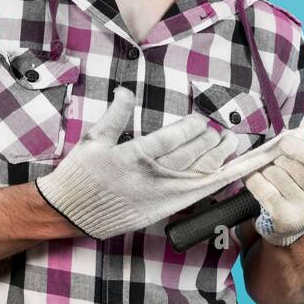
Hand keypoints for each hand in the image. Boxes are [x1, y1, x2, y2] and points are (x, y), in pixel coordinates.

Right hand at [36, 87, 288, 239]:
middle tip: (226, 132)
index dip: (192, 129)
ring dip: (221, 160)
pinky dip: (217, 184)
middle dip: (212, 143)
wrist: (69, 213)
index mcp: (132, 157)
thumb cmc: (79, 175)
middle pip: (191, 157)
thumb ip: (115, 114)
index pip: (172, 139)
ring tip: (235, 146)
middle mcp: (150, 179)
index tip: (201, 121)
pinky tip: (232, 175)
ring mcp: (159, 198)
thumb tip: (125, 90)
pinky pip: (196, 196)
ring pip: (198, 176)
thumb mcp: (93, 139)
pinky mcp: (162, 211)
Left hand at [245, 125, 303, 246]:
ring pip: (275, 173)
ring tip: (275, 177)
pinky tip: (260, 181)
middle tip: (283, 165)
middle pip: (294, 167)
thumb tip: (294, 135)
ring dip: (269, 169)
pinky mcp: (283, 220)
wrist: (294, 227)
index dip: (302, 149)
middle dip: (282, 159)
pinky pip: (260, 186)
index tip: (285, 142)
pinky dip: (254, 178)